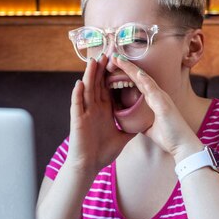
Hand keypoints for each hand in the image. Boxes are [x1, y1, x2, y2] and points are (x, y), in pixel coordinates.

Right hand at [65, 54, 134, 174]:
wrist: (89, 167)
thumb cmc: (101, 153)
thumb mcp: (121, 138)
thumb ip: (129, 128)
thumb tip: (141, 123)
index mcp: (104, 111)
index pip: (108, 88)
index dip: (112, 74)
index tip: (118, 61)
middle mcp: (93, 109)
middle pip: (98, 84)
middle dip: (102, 68)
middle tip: (107, 52)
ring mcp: (85, 113)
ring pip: (87, 90)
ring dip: (89, 75)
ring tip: (93, 60)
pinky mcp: (77, 121)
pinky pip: (77, 105)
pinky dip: (77, 94)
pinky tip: (79, 83)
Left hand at [112, 54, 202, 160]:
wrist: (183, 146)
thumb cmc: (169, 137)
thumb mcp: (150, 128)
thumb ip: (142, 122)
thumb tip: (132, 122)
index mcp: (155, 101)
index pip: (138, 84)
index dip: (127, 75)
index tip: (116, 67)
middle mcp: (159, 96)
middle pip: (139, 77)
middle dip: (126, 67)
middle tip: (113, 57)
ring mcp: (162, 98)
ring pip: (144, 79)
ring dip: (131, 68)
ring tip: (118, 59)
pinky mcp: (164, 104)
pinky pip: (152, 89)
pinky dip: (143, 80)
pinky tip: (135, 72)